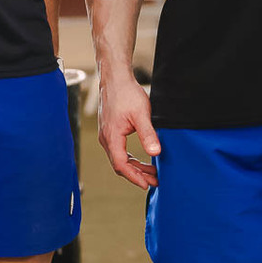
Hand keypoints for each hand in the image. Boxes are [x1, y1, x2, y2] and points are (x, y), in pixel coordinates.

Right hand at [98, 70, 160, 190]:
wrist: (115, 78)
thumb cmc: (126, 93)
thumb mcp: (141, 114)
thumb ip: (148, 134)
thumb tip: (155, 153)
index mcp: (112, 137)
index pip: (121, 165)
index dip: (134, 177)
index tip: (147, 184)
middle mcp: (106, 138)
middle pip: (119, 165)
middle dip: (137, 175)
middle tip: (154, 181)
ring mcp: (106, 135)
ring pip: (119, 158)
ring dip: (134, 167)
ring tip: (151, 172)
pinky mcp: (110, 131)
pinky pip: (118, 151)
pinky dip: (130, 158)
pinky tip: (141, 159)